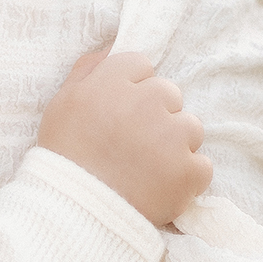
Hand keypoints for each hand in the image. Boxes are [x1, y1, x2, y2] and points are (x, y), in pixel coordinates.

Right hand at [36, 49, 210, 225]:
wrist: (73, 213)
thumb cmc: (62, 157)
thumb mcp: (62, 104)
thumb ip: (87, 70)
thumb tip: (111, 48)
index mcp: (112, 83)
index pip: (140, 65)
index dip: (129, 88)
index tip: (117, 113)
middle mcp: (146, 102)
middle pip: (169, 93)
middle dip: (155, 114)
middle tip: (131, 143)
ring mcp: (172, 136)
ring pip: (190, 127)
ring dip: (175, 144)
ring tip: (146, 167)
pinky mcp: (189, 171)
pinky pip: (200, 165)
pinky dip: (186, 177)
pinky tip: (160, 185)